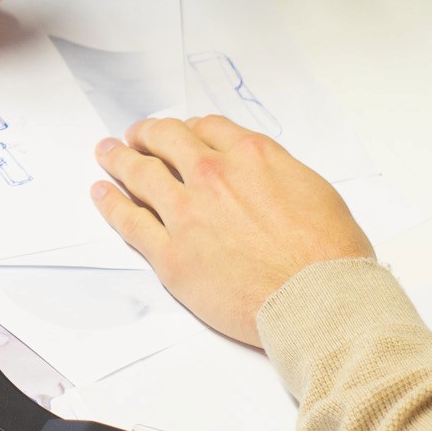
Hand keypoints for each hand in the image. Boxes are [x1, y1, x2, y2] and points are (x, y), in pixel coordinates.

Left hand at [92, 115, 374, 345]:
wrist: (317, 302)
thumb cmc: (329, 255)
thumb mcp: (314, 190)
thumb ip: (277, 171)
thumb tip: (259, 170)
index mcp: (250, 156)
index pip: (206, 128)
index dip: (189, 128)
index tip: (181, 133)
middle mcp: (212, 176)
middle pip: (165, 140)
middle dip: (146, 134)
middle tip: (135, 135)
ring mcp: (186, 214)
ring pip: (139, 173)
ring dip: (118, 158)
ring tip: (106, 152)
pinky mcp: (170, 254)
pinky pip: (129, 220)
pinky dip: (110, 203)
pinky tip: (101, 193)